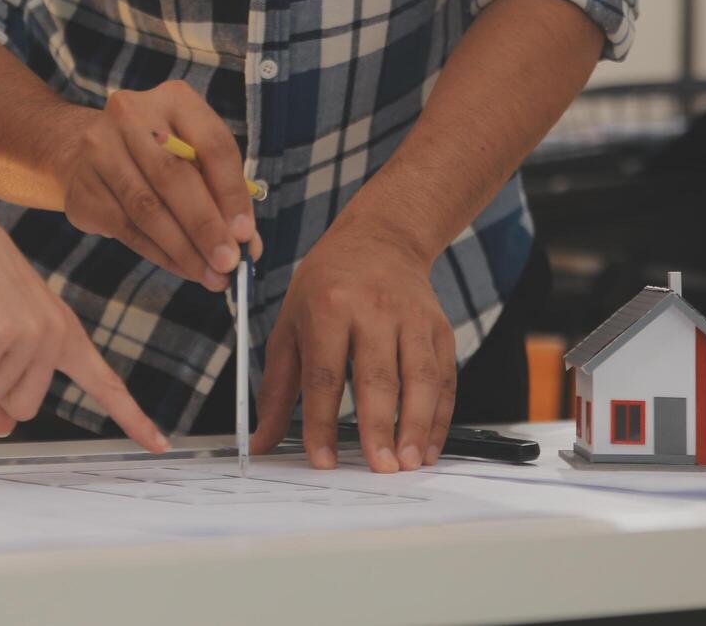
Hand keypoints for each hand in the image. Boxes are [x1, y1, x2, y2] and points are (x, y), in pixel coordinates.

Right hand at [0, 172, 168, 446]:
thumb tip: (4, 427)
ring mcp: (32, 334)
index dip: (133, 418)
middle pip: (26, 407)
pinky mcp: (0, 334)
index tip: (160, 445)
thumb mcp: (3, 331)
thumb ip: (9, 383)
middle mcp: (57, 335)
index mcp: (66, 333)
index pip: (106, 384)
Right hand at [58, 80, 258, 289]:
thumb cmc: (158, 153)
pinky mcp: (83, 188)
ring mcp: (99, 150)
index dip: (231, 193)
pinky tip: (183, 267)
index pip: (212, 145)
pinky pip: (128, 229)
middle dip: (206, 227)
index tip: (246, 233)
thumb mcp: (195, 155)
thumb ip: (222, 194)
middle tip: (229, 263)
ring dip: (184, 249)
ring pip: (148, 209)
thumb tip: (247, 246)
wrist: (84, 149)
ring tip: (212, 276)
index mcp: (173, 99)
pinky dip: (161, 254)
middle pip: (175, 178)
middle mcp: (131, 116)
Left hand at [251, 224, 456, 472]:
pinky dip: (440, 414)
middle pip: (378, 376)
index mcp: (328, 307)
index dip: (322, 422)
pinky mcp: (439, 327)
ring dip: (418, 424)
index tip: (323, 461)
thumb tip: (260, 441)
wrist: (379, 238)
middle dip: (379, 426)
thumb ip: (277, 388)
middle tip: (380, 468)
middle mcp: (373, 309)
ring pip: (420, 377)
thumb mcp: (290, 325)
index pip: (325, 374)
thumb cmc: (327, 285)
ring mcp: (412, 317)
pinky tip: (428, 445)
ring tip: (408, 463)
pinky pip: (444, 376)